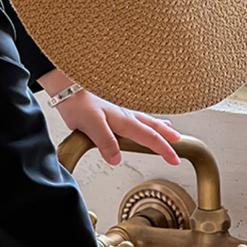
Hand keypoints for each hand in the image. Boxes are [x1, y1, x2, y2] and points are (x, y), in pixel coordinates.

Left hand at [55, 88, 181, 165]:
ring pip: (144, 120)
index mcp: (123, 120)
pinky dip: (143, 120)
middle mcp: (124, 115)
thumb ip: (106, 142)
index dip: (164, 149)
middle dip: (168, 136)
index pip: (149, 137)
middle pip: (152, 127)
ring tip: (169, 130)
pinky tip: (139, 120)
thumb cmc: (76, 103)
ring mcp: (118, 110)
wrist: (65, 87)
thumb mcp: (91, 125)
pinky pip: (133, 116)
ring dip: (158, 126)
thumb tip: (117, 158)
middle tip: (181, 143)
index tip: (175, 159)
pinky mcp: (110, 108)